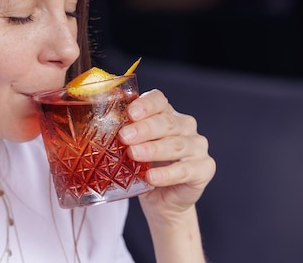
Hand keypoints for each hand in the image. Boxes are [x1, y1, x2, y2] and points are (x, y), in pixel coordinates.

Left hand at [119, 89, 215, 222]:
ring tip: (133, 154)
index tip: (130, 113)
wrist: (162, 201)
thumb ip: (124, 138)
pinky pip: (185, 170)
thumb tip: (98, 132)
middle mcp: (185, 126)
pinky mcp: (204, 168)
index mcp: (167, 114)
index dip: (146, 105)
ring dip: (153, 149)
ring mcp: (197, 146)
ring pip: (176, 145)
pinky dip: (167, 174)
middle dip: (144, 128)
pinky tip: (151, 177)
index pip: (159, 101)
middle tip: (125, 136)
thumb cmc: (145, 169)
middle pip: (167, 122)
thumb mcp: (132, 150)